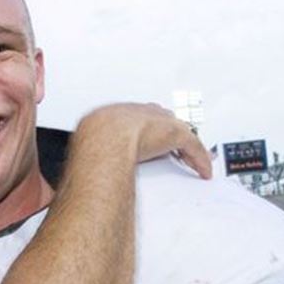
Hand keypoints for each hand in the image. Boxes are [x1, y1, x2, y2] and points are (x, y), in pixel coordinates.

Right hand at [78, 103, 212, 178]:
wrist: (104, 136)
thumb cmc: (92, 140)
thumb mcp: (87, 144)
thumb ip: (88, 152)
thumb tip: (80, 168)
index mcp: (119, 112)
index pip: (139, 117)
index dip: (146, 128)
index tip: (148, 137)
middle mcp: (142, 112)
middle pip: (163, 120)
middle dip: (169, 132)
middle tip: (174, 147)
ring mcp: (160, 122)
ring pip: (181, 133)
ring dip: (187, 147)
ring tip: (192, 160)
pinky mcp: (175, 134)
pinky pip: (193, 147)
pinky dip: (200, 159)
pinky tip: (204, 171)